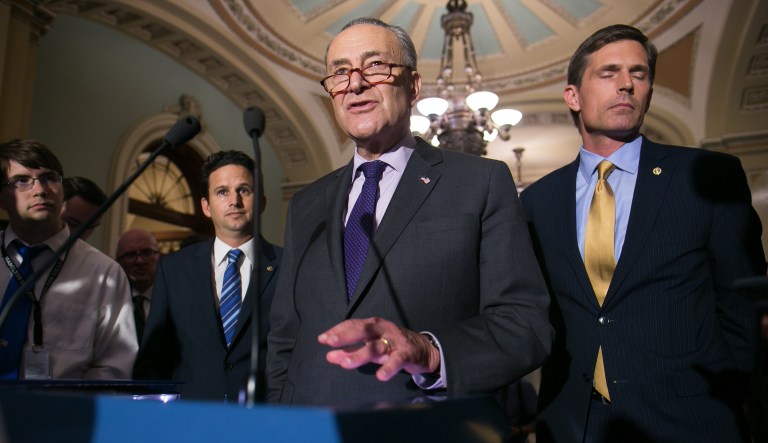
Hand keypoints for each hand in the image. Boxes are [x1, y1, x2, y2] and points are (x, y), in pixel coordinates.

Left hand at [318, 317, 440, 381]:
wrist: (423, 349)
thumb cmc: (392, 346)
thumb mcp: (371, 347)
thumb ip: (351, 351)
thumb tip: (329, 356)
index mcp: (373, 325)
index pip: (353, 324)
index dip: (338, 331)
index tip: (322, 339)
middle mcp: (383, 330)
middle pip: (362, 330)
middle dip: (345, 335)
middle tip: (329, 342)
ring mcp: (395, 341)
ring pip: (376, 347)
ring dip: (360, 354)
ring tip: (345, 364)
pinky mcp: (406, 354)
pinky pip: (396, 361)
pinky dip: (388, 368)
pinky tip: (380, 376)